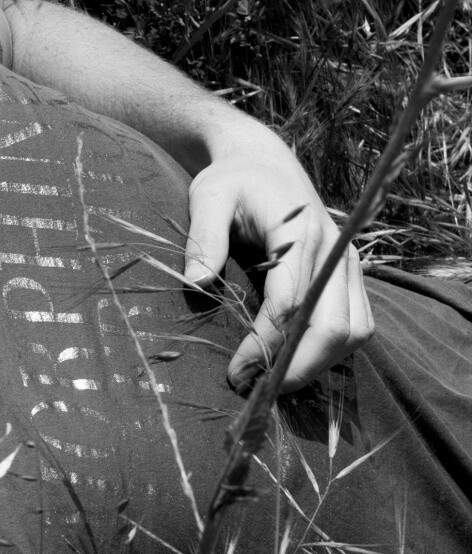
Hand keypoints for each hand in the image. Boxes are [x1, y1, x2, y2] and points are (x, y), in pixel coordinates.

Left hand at [182, 128, 373, 392]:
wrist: (264, 162)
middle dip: (297, 367)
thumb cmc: (231, 181)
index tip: (235, 373)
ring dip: (319, 366)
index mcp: (300, 233)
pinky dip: (333, 353)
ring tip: (274, 384)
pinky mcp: (350, 275)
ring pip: (354, 331)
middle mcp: (334, 250)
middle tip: (255, 391)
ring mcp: (348, 264)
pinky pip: (358, 324)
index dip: (264, 344)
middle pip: (333, 327)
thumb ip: (203, 238)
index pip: (290, 303)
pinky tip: (296, 366)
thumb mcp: (208, 196)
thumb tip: (195, 283)